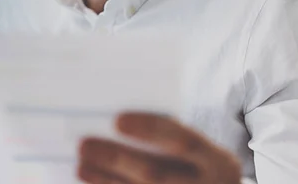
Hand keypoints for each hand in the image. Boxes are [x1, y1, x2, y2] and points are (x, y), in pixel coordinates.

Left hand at [78, 112, 241, 183]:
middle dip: (116, 158)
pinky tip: (92, 181)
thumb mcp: (200, 153)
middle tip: (83, 144)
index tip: (118, 120)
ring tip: (80, 166)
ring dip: (105, 180)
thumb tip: (117, 121)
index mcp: (217, 162)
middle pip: (155, 174)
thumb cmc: (200, 166)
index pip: (182, 141)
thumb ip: (171, 137)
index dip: (151, 129)